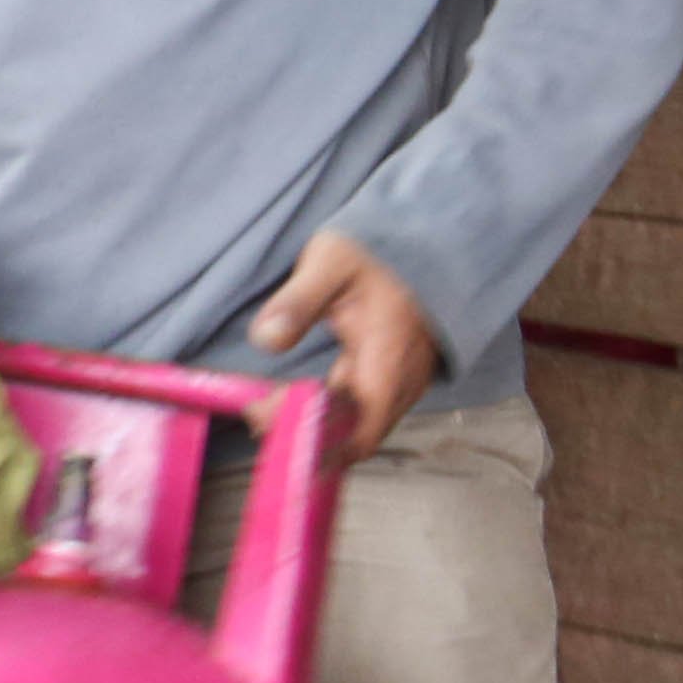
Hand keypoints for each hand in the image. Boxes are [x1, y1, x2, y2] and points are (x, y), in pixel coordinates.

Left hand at [250, 229, 441, 455]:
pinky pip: (367, 412)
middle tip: (257, 415)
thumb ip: (298, 301)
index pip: (358, 430)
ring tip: (270, 406)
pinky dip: (334, 414)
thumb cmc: (378, 251)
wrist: (426, 242)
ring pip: (362, 426)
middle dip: (306, 435)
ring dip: (318, 427)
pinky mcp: (400, 380)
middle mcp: (404, 381)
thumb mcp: (331, 261)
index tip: (263, 421)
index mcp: (389, 358)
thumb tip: (266, 339)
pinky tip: (301, 399)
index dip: (313, 440)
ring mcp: (406, 384)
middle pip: (356, 435)